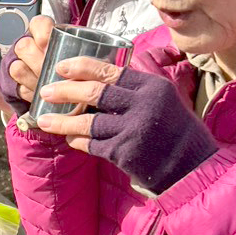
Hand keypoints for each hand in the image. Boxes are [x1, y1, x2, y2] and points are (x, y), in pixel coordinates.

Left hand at [35, 62, 217, 191]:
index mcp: (152, 87)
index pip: (110, 70)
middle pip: (94, 92)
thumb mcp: (164, 99)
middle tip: (45, 90)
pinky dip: (78, 141)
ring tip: (43, 119)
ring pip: (88, 122)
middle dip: (65, 91)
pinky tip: (69, 138)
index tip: (61, 66)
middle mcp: (142, 105)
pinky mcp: (124, 153)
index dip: (81, 67)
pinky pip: (92, 144)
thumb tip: (101, 74)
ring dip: (62, 121)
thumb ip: (136, 87)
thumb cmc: (176, 131)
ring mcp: (133, 130)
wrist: (192, 168)